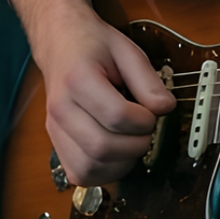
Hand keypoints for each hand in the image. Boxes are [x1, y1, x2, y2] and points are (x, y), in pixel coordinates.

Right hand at [9, 0, 176, 185]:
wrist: (60, 44)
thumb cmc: (93, 46)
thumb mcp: (127, 50)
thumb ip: (148, 80)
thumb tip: (165, 108)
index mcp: (77, 79)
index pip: (116, 116)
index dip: (144, 120)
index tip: (153, 112)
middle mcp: (60, 108)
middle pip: (101, 147)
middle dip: (136, 145)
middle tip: (146, 130)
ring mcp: (54, 129)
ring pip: (89, 168)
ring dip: (121, 163)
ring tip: (132, 142)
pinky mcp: (56, 144)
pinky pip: (79, 174)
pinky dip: (104, 172)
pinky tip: (117, 154)